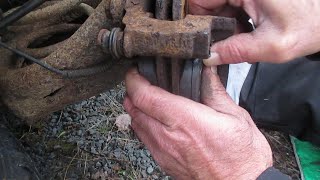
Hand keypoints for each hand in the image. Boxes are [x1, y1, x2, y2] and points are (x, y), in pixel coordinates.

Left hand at [124, 68, 272, 178]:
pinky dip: (143, 124)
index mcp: (185, 121)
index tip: (136, 71)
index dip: (134, 80)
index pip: (145, 96)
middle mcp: (168, 137)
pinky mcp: (164, 162)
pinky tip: (156, 119)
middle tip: (142, 81)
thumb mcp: (236, 116)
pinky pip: (144, 139)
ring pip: (136, 124)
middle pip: (134, 109)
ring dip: (137, 108)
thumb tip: (205, 70)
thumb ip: (215, 91)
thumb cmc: (242, 157)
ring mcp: (163, 152)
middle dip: (133, 92)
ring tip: (149, 98)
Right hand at [189, 0, 319, 64]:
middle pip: (207, 3)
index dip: (196, 20)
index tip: (201, 38)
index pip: (199, 0)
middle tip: (226, 42)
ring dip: (225, 25)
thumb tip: (209, 56)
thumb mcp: (272, 45)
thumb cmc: (311, 24)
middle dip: (213, 25)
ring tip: (242, 38)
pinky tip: (246, 31)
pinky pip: (231, 5)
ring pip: (218, 5)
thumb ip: (236, 52)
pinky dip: (234, 20)